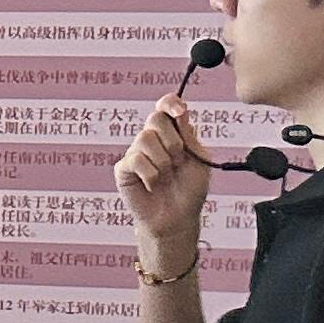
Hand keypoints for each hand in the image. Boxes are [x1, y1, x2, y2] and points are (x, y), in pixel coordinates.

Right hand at [116, 88, 216, 261]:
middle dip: (173, 142)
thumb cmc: (190, 191)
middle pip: (155, 119)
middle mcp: (152, 139)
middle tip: (179, 161)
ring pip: (145, 138)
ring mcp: (136, 153)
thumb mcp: (199, 162)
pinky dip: (150, 173)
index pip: (165, 106)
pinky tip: (153, 185)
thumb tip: (180, 113)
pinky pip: (135, 160)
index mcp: (172, 133)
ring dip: (163, 161)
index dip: (170, 103)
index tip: (180, 112)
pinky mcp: (123, 169)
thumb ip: (189, 137)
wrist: (177, 219)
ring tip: (166, 177)